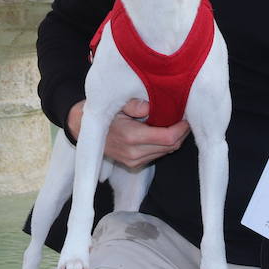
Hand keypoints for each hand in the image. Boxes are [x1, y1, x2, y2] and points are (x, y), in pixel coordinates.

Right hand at [68, 99, 189, 169]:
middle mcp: (134, 153)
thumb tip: (151, 107)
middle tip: (184, 117)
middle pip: (171, 146)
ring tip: (175, 122)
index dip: (182, 128)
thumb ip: (134, 105)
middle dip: (181, 133)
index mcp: (131, 136)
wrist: (82, 130)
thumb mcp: (117, 104)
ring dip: (174, 139)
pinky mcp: (133, 165)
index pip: (168, 138)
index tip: (186, 116)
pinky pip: (157, 155)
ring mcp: (134, 161)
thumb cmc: (103, 113)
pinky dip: (164, 144)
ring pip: (166, 152)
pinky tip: (163, 131)